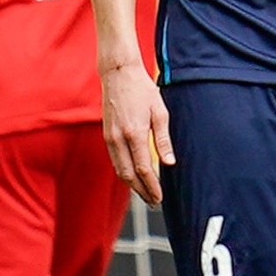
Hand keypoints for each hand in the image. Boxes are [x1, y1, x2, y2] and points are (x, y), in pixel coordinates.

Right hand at [101, 61, 173, 205]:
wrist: (118, 74)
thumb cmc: (142, 90)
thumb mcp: (159, 112)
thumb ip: (163, 139)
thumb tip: (169, 163)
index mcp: (134, 133)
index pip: (143, 169)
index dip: (152, 186)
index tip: (160, 198)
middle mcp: (118, 138)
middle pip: (128, 174)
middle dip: (141, 191)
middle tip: (153, 202)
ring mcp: (109, 136)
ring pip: (118, 169)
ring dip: (131, 184)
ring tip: (144, 193)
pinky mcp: (106, 133)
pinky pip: (114, 159)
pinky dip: (123, 171)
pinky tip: (133, 175)